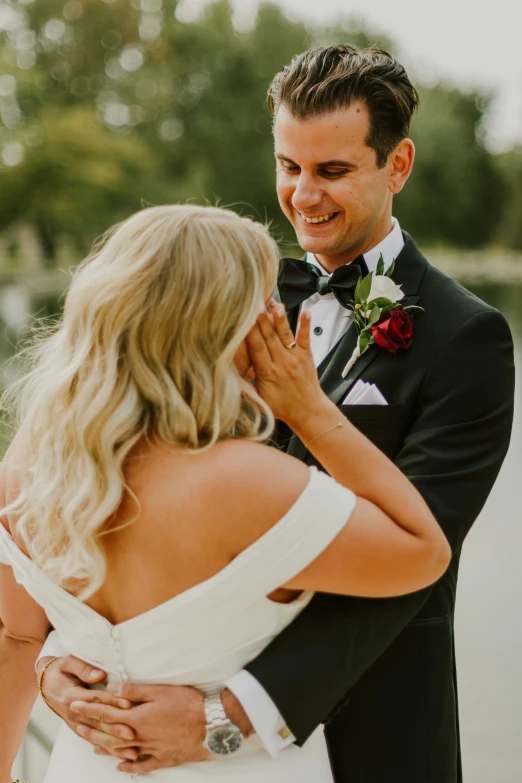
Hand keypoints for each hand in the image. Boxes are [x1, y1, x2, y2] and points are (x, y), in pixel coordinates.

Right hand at [36, 656, 138, 761]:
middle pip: (98, 721)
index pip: (95, 699)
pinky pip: (93, 739)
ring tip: (130, 748)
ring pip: (97, 734)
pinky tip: (120, 753)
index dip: (112, 702)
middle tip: (132, 733)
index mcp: (72, 695)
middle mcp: (73, 712)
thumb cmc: (60, 671)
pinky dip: (106, 748)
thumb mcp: (68, 663)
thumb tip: (100, 674)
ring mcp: (75, 723)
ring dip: (114, 742)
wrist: (46, 684)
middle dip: (115, 728)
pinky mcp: (77, 728)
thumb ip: (83, 668)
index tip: (128, 705)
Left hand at [70, 683, 252, 773]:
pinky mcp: (163, 758)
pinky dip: (129, 766)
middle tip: (75, 725)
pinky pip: (142, 765)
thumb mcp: (160, 690)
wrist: (211, 725)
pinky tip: (121, 766)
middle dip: (91, 728)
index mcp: (137, 719)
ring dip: (105, 747)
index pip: (106, 713)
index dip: (89, 709)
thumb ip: (134, 691)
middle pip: (110, 734)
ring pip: (122, 751)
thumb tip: (111, 690)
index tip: (73, 705)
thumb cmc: (187, 704)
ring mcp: (151, 750)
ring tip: (92, 746)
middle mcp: (140, 737)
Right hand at [246, 304, 325, 425]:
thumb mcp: (259, 401)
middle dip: (261, 320)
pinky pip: (305, 338)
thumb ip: (244, 390)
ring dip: (280, 320)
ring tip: (276, 306)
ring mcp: (295, 358)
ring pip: (285, 335)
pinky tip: (306, 311)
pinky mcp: (306, 355)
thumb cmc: (282, 407)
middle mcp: (282, 363)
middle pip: (269, 338)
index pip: (256, 349)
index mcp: (268, 373)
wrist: (308, 412)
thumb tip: (226, 382)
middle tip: (255, 305)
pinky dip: (305, 324)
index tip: (243, 320)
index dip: (249, 333)